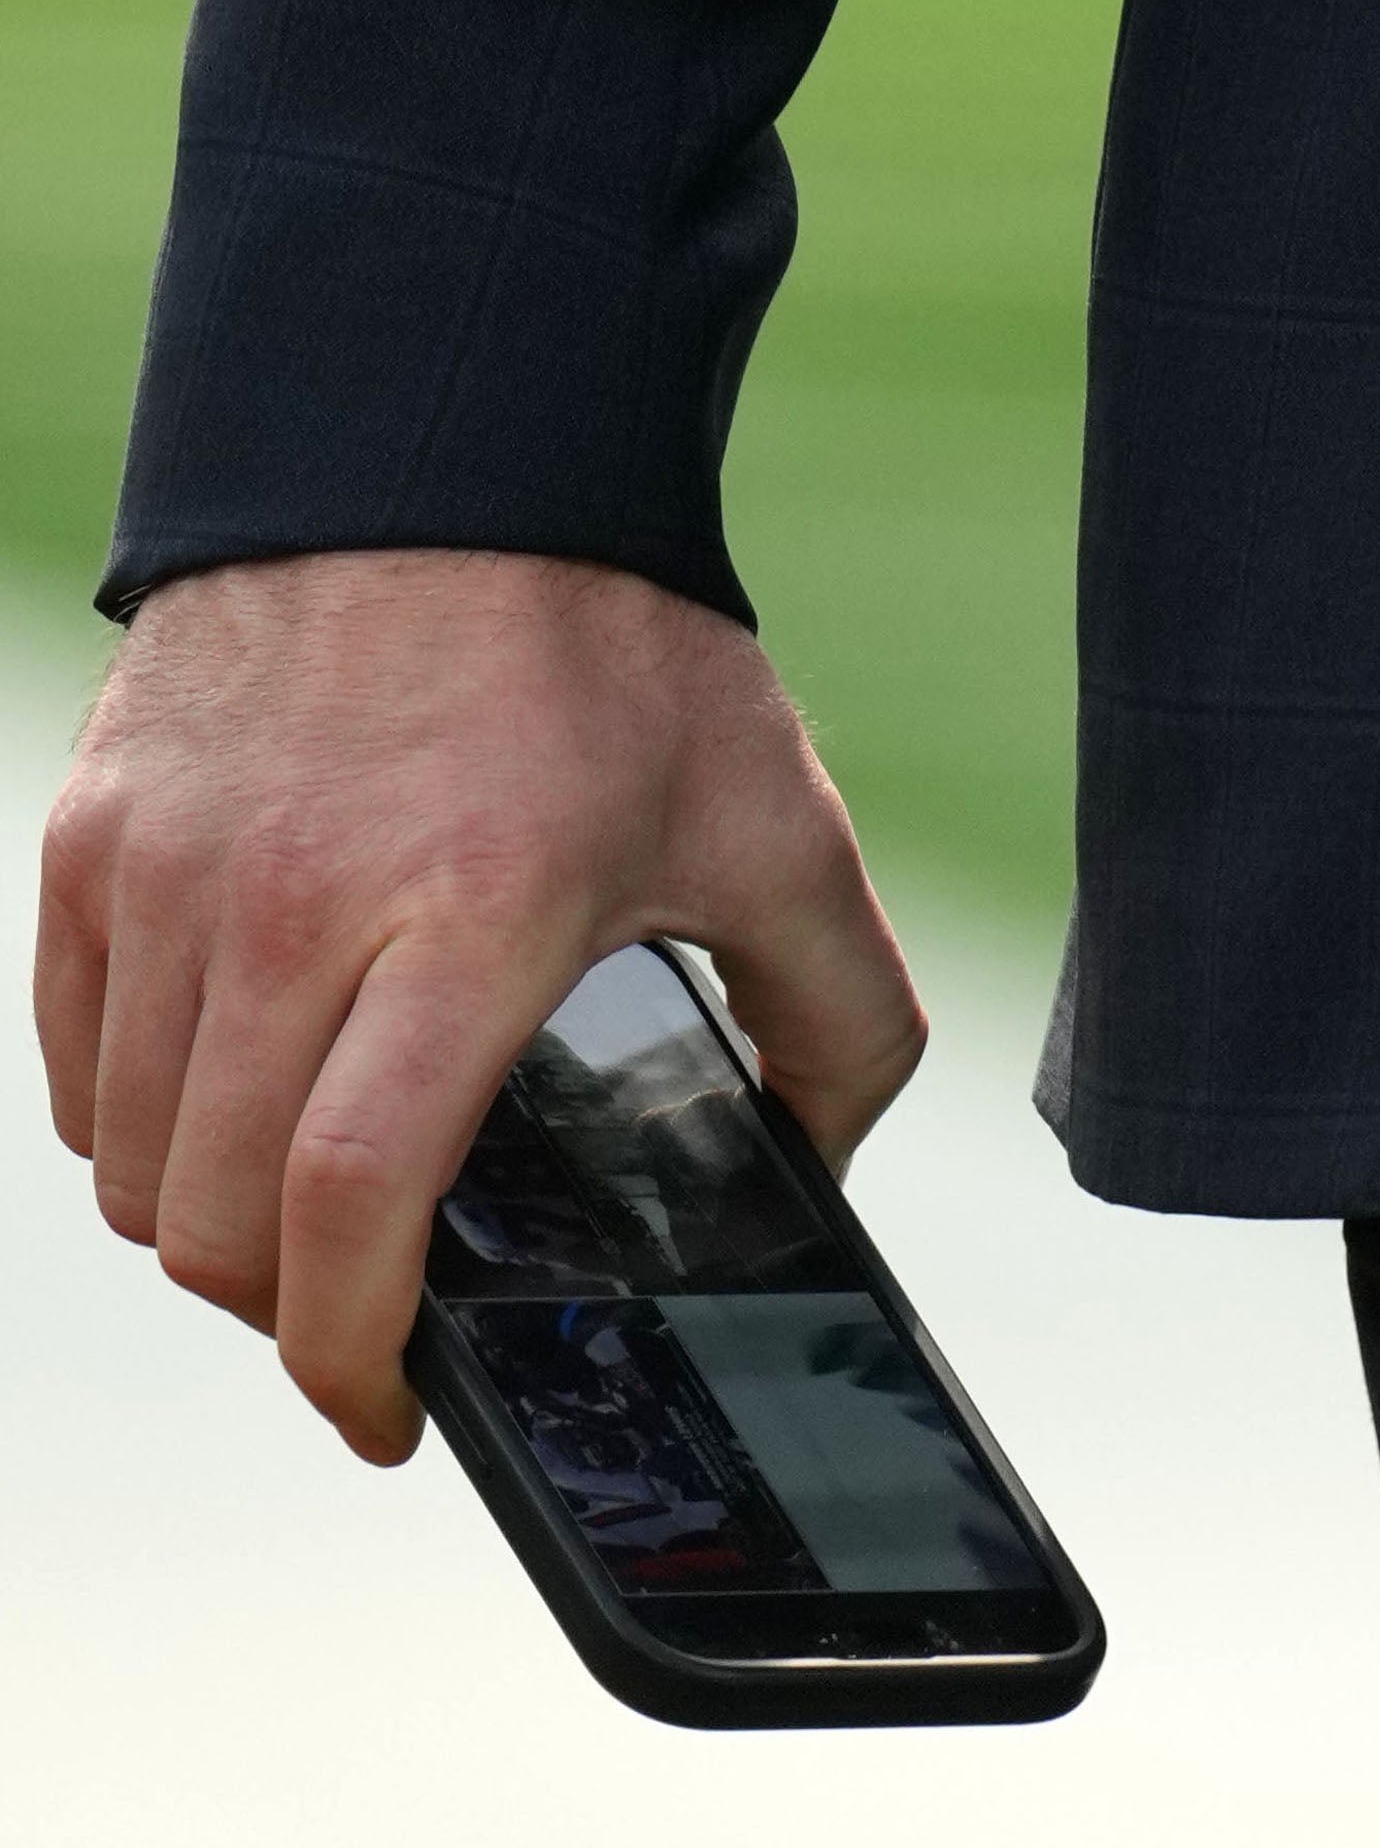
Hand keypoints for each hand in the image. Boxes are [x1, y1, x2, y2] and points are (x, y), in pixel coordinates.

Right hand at [36, 550, 920, 1463]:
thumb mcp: (772, 811)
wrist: (445, 437)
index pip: (351, 1206)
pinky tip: (228, 1096)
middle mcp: (292, 900)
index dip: (351, 1355)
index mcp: (466, 910)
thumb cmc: (611, 638)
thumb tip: (826, 1166)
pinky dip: (135, 1118)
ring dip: (206, 1222)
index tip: (388, 1410)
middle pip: (217, 1221)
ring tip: (300, 1201)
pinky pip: (77, 1060)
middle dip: (285, 1311)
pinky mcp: (93, 833)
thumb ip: (835, 1007)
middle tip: (359, 1303)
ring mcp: (171, 868)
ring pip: (132, 1160)